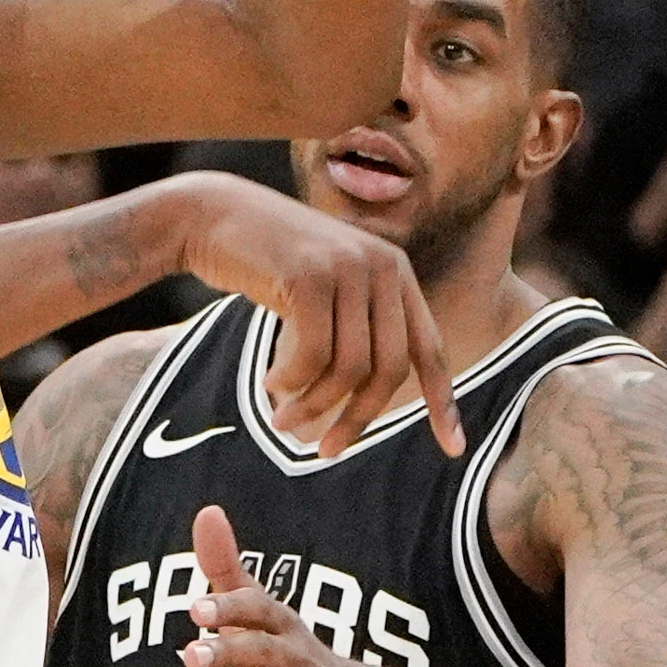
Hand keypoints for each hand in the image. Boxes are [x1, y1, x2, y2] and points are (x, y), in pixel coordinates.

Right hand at [167, 173, 460, 456]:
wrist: (212, 214)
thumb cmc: (268, 264)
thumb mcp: (328, 291)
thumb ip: (357, 328)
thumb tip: (371, 402)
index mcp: (396, 272)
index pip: (429, 348)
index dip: (443, 402)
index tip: (454, 449)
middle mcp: (382, 265)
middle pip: (389, 369)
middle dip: (359, 419)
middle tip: (326, 451)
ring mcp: (347, 266)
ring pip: (349, 368)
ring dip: (314, 406)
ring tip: (283, 421)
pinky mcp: (309, 274)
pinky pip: (312, 355)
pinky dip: (291, 382)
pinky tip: (269, 384)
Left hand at [179, 505, 381, 666]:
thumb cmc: (290, 655)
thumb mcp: (263, 613)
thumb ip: (228, 568)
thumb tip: (207, 512)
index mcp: (283, 628)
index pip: (260, 609)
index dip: (229, 607)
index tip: (195, 608)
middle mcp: (294, 663)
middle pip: (264, 653)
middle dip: (230, 652)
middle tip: (191, 655)